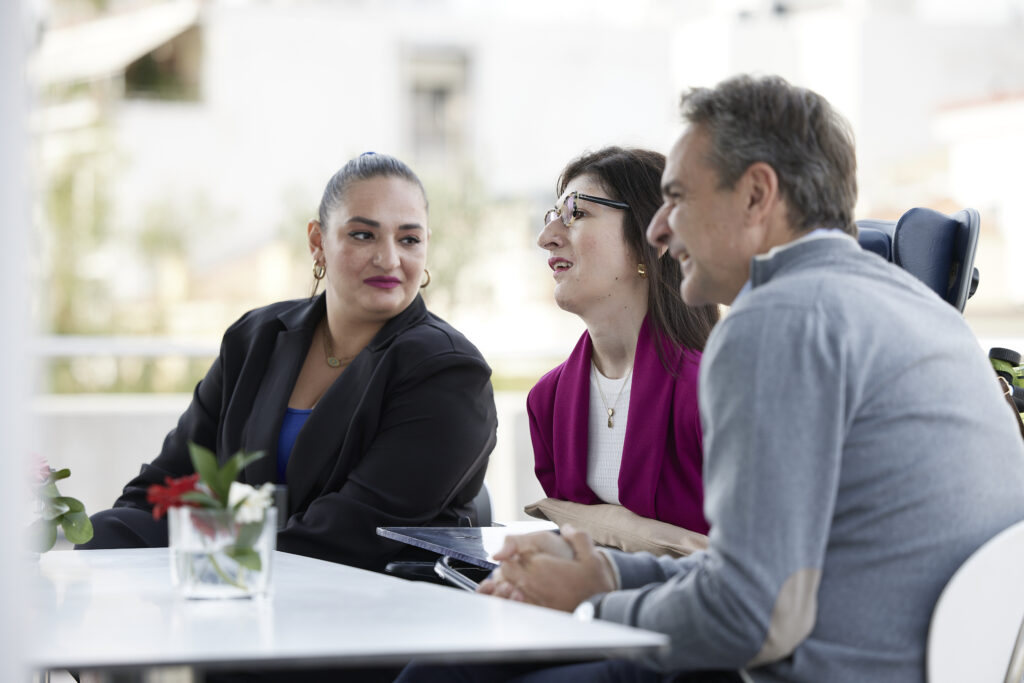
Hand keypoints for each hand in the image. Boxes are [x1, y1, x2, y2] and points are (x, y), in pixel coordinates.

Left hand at [478, 525, 616, 612]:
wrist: (603, 611)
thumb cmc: (595, 583)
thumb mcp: (591, 555)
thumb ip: (578, 537)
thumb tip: (566, 528)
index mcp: (542, 565)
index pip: (513, 554)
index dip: (516, 551)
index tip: (526, 550)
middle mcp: (534, 583)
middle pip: (506, 571)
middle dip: (511, 565)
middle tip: (523, 563)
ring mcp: (534, 599)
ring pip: (509, 588)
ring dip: (513, 581)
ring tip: (526, 578)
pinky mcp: (538, 612)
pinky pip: (518, 602)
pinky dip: (519, 596)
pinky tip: (531, 594)